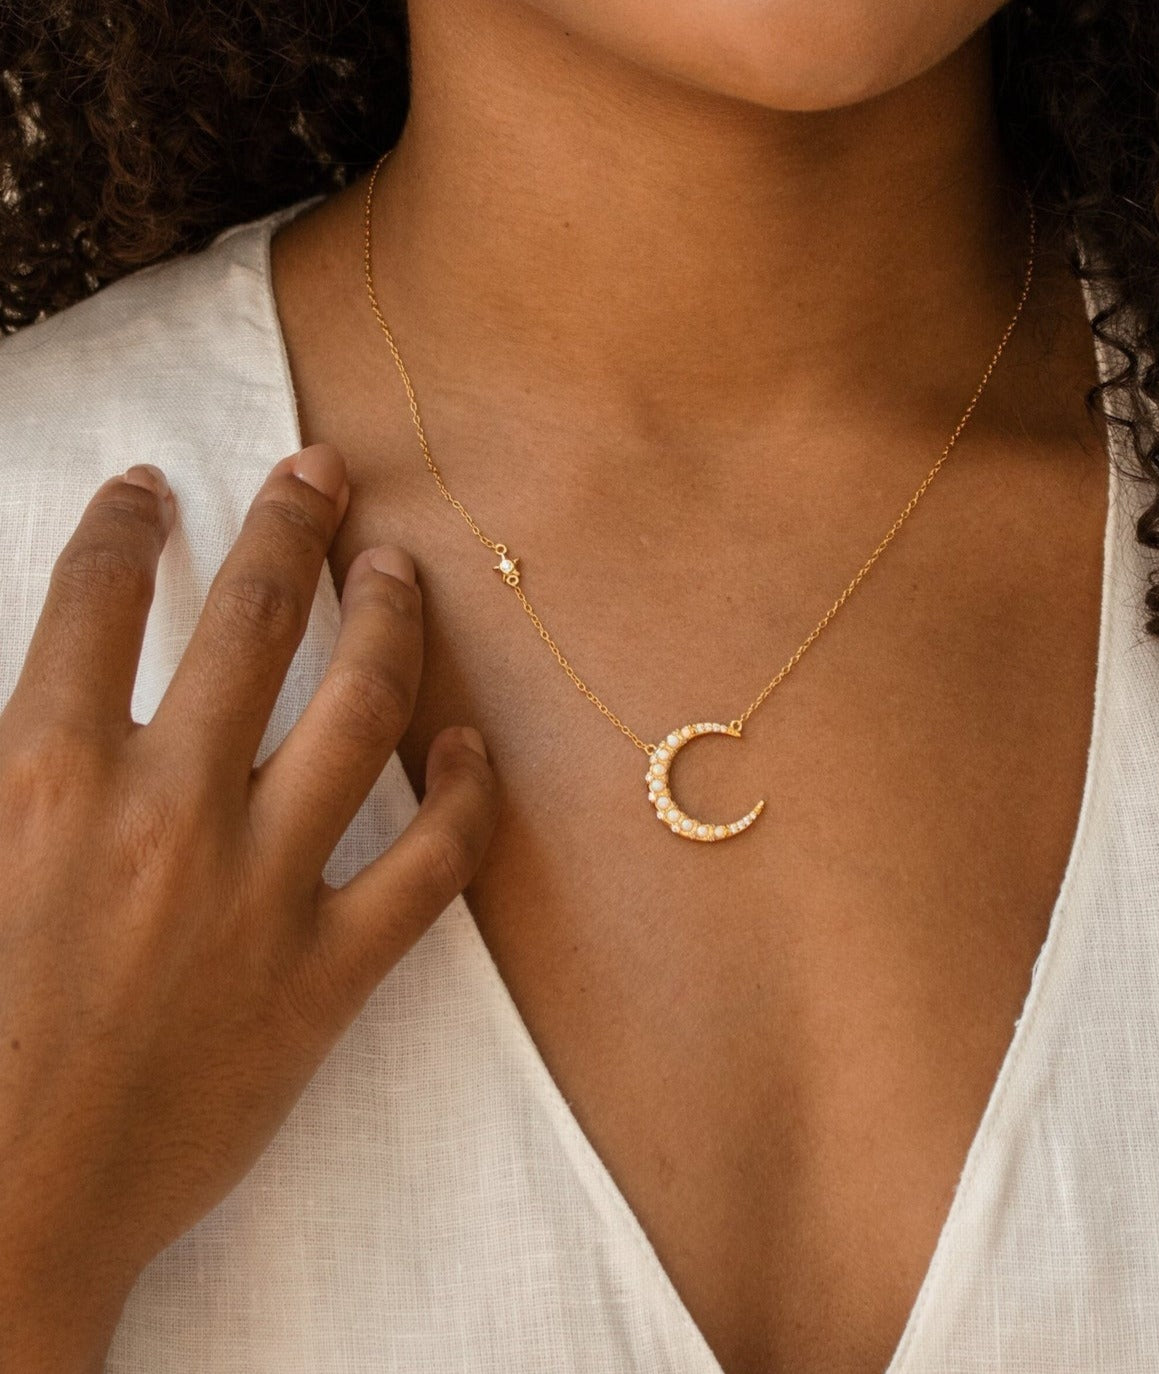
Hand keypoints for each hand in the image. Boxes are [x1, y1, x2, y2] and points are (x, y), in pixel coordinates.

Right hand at [0, 444, 497, 1371]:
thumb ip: (12, 763)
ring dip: (388, 621)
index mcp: (42, 778)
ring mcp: (262, 886)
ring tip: (400, 569)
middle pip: (250, 619)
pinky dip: (468, 794)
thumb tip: (44, 704)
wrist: (4, 1214)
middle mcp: (166, 810)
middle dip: (288, 524)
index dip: (127, 525)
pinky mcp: (330, 970)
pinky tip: (473, 742)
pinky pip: (435, 861)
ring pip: (359, 709)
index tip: (153, 489)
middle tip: (319, 473)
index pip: (94, 600)